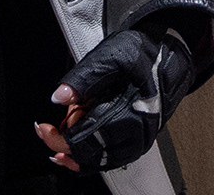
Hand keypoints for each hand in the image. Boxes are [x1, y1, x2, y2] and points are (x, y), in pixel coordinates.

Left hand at [34, 25, 195, 173]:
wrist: (170, 54)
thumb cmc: (143, 52)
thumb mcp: (111, 53)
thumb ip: (84, 77)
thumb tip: (59, 97)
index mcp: (131, 110)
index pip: (88, 136)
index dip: (61, 136)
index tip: (43, 128)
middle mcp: (138, 132)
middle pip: (92, 153)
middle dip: (66, 142)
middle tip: (49, 127)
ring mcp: (140, 140)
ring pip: (101, 161)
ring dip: (76, 152)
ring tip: (61, 134)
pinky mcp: (139, 141)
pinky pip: (111, 159)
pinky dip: (90, 157)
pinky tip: (74, 151)